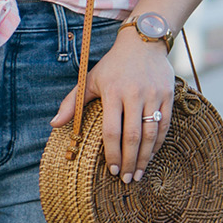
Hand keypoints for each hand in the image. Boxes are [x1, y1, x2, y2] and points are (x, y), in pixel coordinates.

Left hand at [50, 32, 174, 180]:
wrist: (143, 42)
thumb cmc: (112, 66)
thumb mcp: (89, 80)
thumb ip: (72, 103)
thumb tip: (54, 124)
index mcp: (113, 92)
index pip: (112, 130)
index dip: (112, 153)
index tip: (111, 170)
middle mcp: (134, 94)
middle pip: (133, 136)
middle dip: (129, 161)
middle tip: (126, 180)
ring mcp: (153, 95)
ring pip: (151, 133)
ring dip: (145, 157)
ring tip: (139, 174)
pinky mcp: (168, 95)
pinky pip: (165, 124)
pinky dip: (158, 143)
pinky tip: (150, 156)